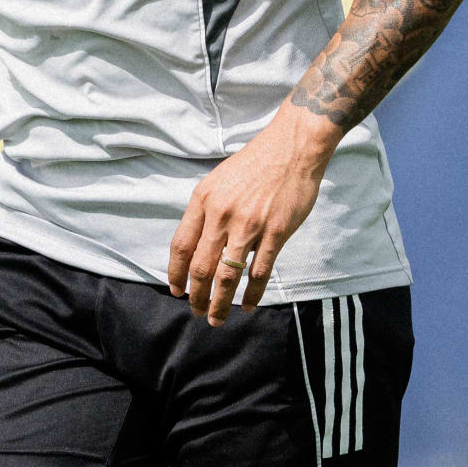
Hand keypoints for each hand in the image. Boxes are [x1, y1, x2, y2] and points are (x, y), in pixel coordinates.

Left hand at [167, 109, 333, 323]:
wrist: (292, 148)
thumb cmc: (255, 164)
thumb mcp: (219, 181)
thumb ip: (206, 211)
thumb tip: (197, 246)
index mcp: (203, 200)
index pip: (181, 246)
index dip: (175, 274)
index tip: (176, 291)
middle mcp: (222, 214)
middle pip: (201, 267)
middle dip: (196, 296)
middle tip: (197, 312)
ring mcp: (250, 225)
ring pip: (228, 275)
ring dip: (219, 303)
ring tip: (216, 318)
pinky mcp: (276, 232)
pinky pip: (259, 271)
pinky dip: (252, 293)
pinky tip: (248, 305)